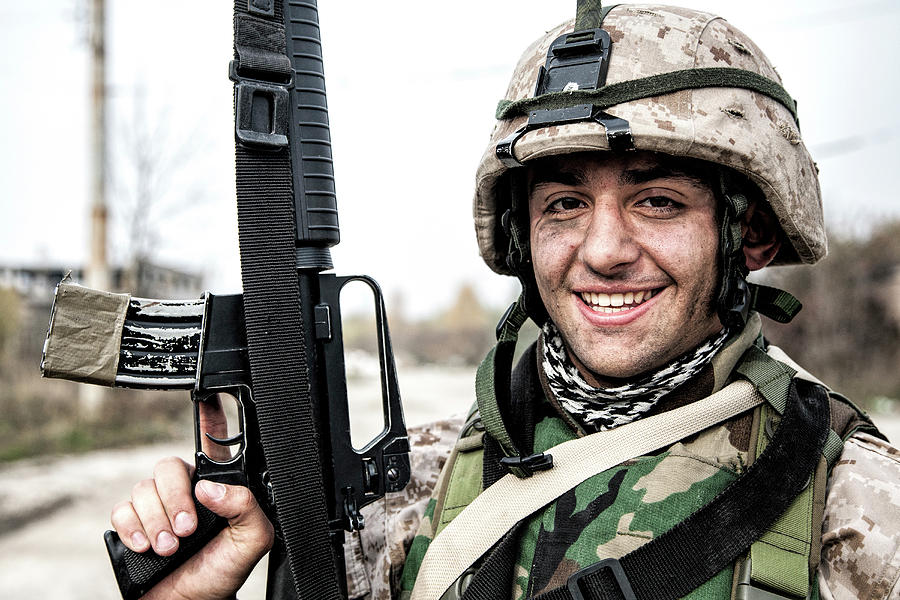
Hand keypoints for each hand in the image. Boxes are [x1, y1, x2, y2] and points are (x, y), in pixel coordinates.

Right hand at [109, 396, 273, 599]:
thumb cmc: (223, 570)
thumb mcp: (252, 540)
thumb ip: (245, 508)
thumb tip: (210, 488)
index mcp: (218, 486)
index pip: (215, 444)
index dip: (212, 417)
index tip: (210, 395)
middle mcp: (185, 490)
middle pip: (168, 467)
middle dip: (174, 499)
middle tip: (187, 529)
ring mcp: (157, 506)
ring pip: (142, 489)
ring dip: (156, 521)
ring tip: (169, 548)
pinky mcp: (133, 524)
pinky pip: (121, 510)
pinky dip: (133, 528)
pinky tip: (147, 546)